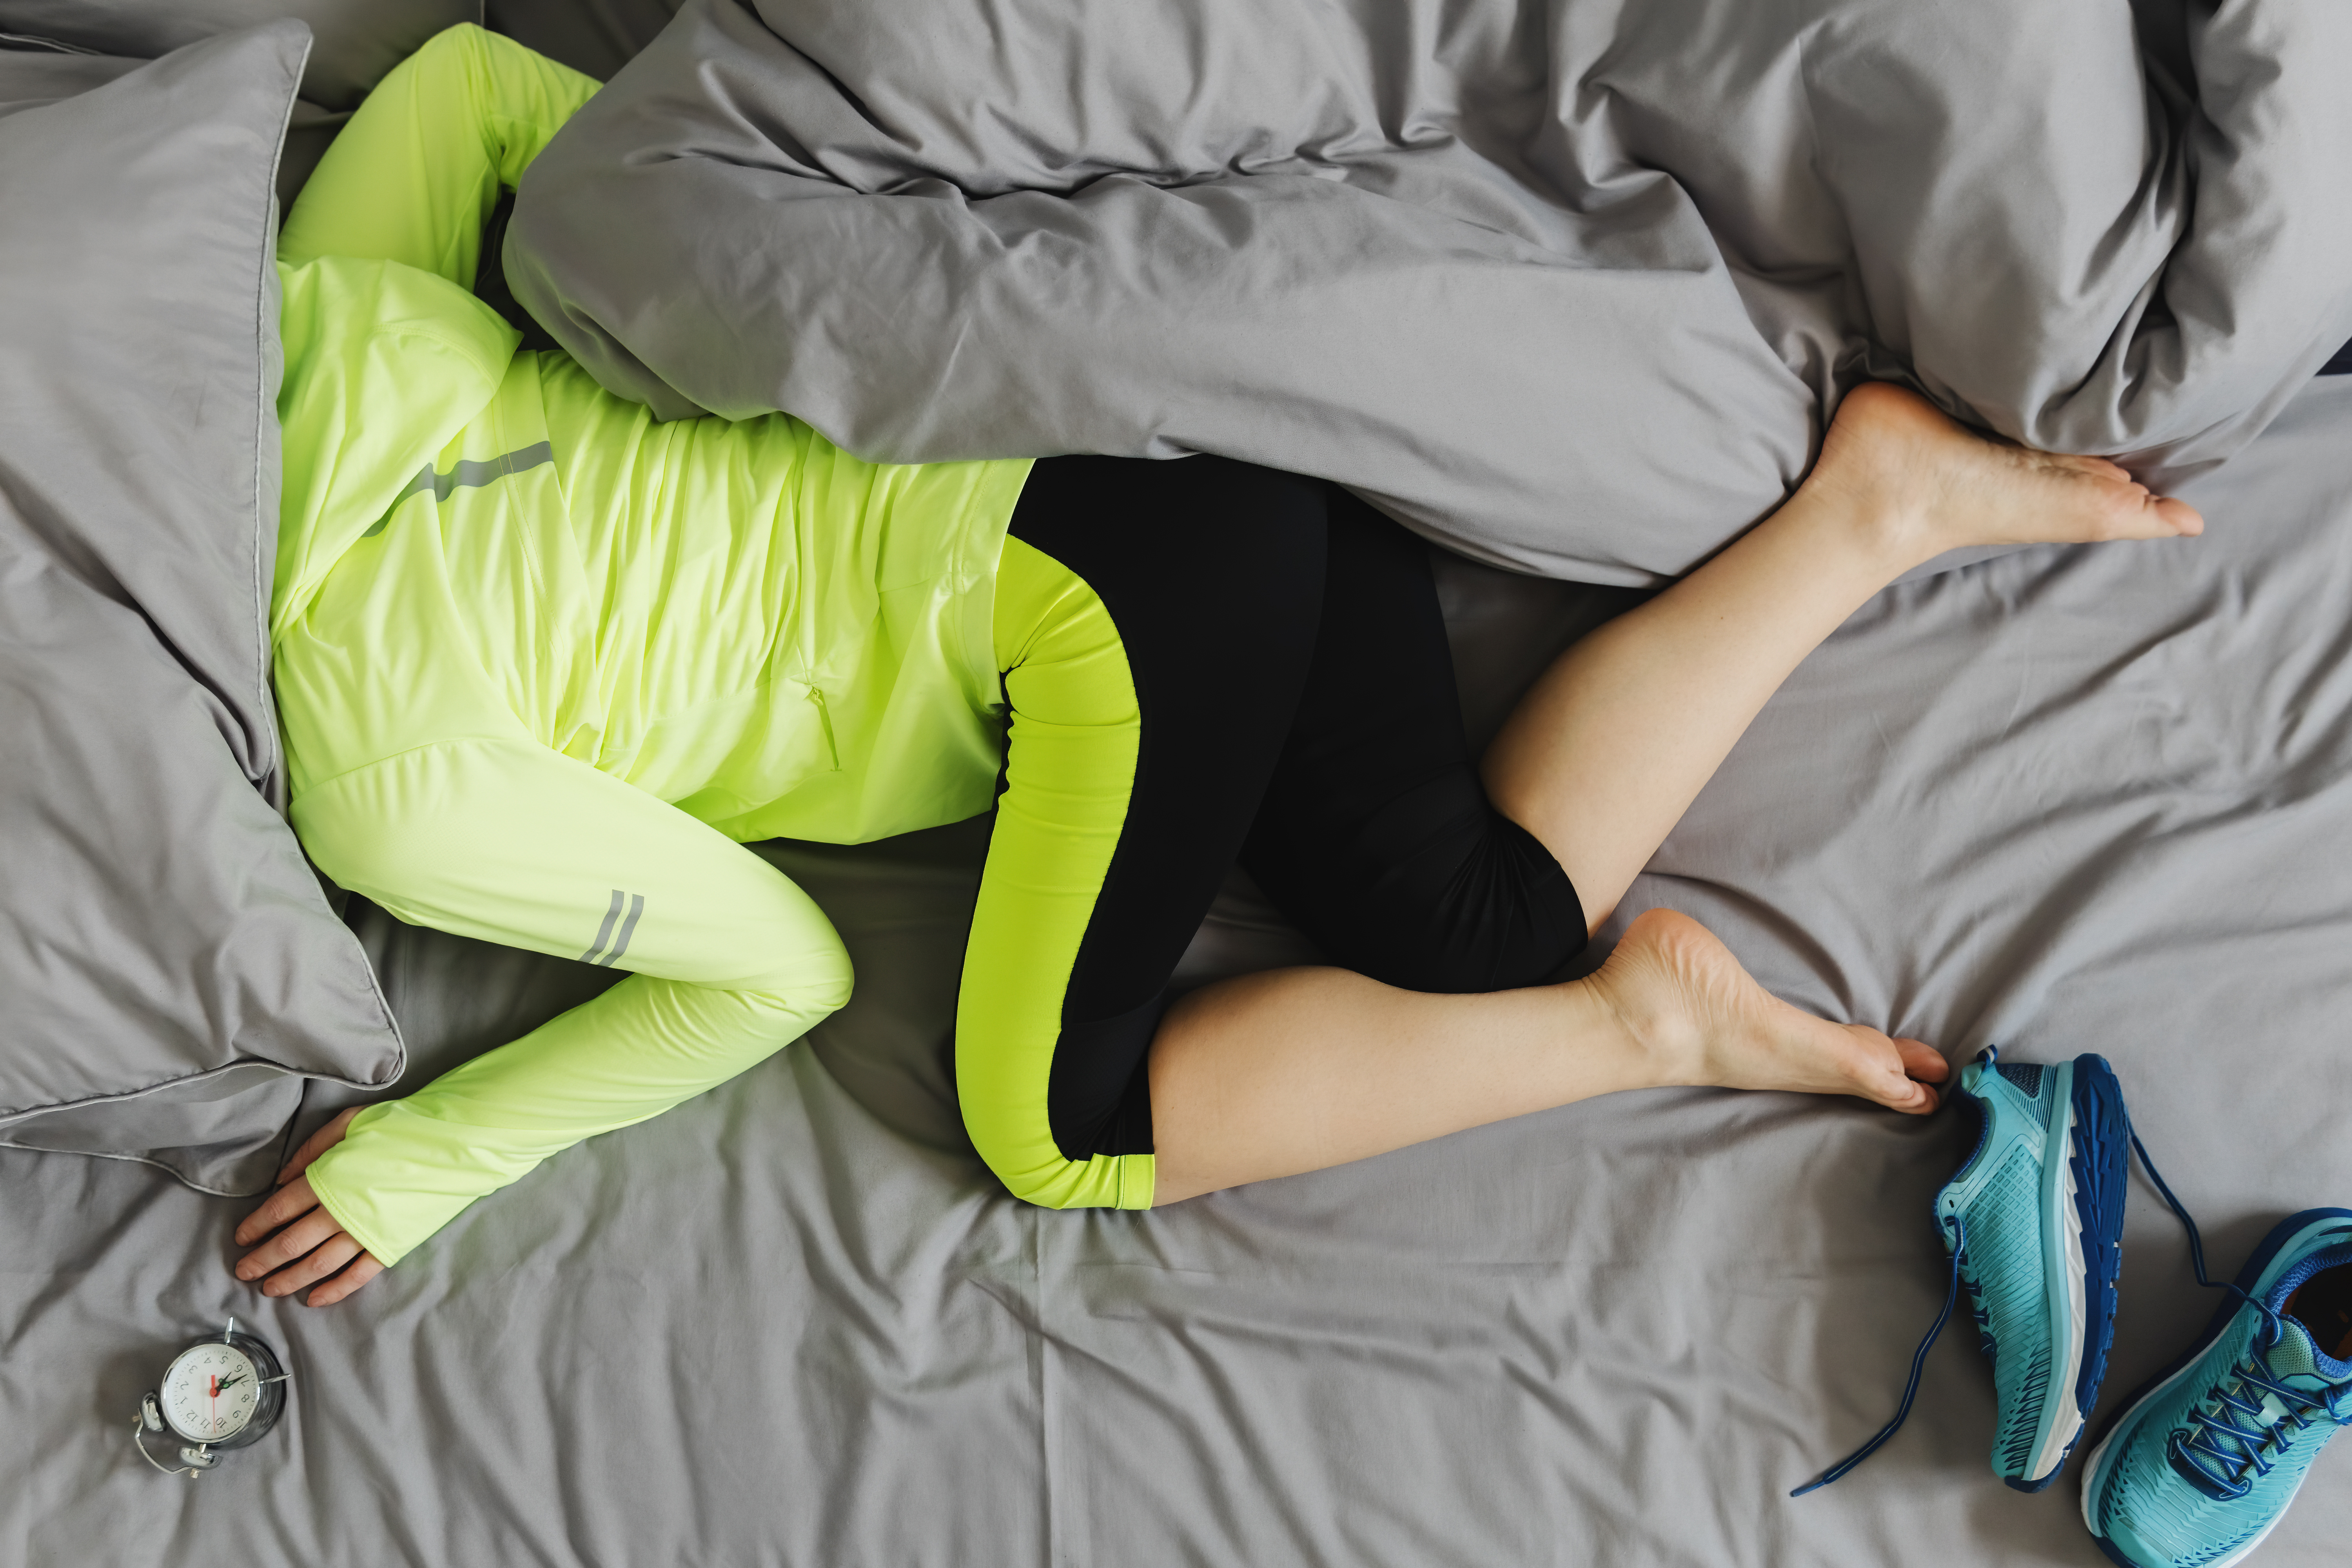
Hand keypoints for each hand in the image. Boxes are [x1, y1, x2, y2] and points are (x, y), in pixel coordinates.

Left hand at [232, 1108, 383, 1306]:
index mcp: (328, 1178)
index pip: (280, 1209)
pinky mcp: (390, 1244)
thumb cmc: (402, 1127)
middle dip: (263, 1260)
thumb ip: (313, 1149)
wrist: (455, 1144)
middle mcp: (341, 1210)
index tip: (242, 1237)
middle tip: (244, 1271)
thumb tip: (282, 1179)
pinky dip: (335, 1291)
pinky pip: (358, 1275)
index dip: (256, 1225)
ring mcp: (366, 1232)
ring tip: (270, 1288)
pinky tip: (315, 1299)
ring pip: (318, 1264)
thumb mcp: (351, 1122)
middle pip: (291, 1243)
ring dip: (290, 1279)